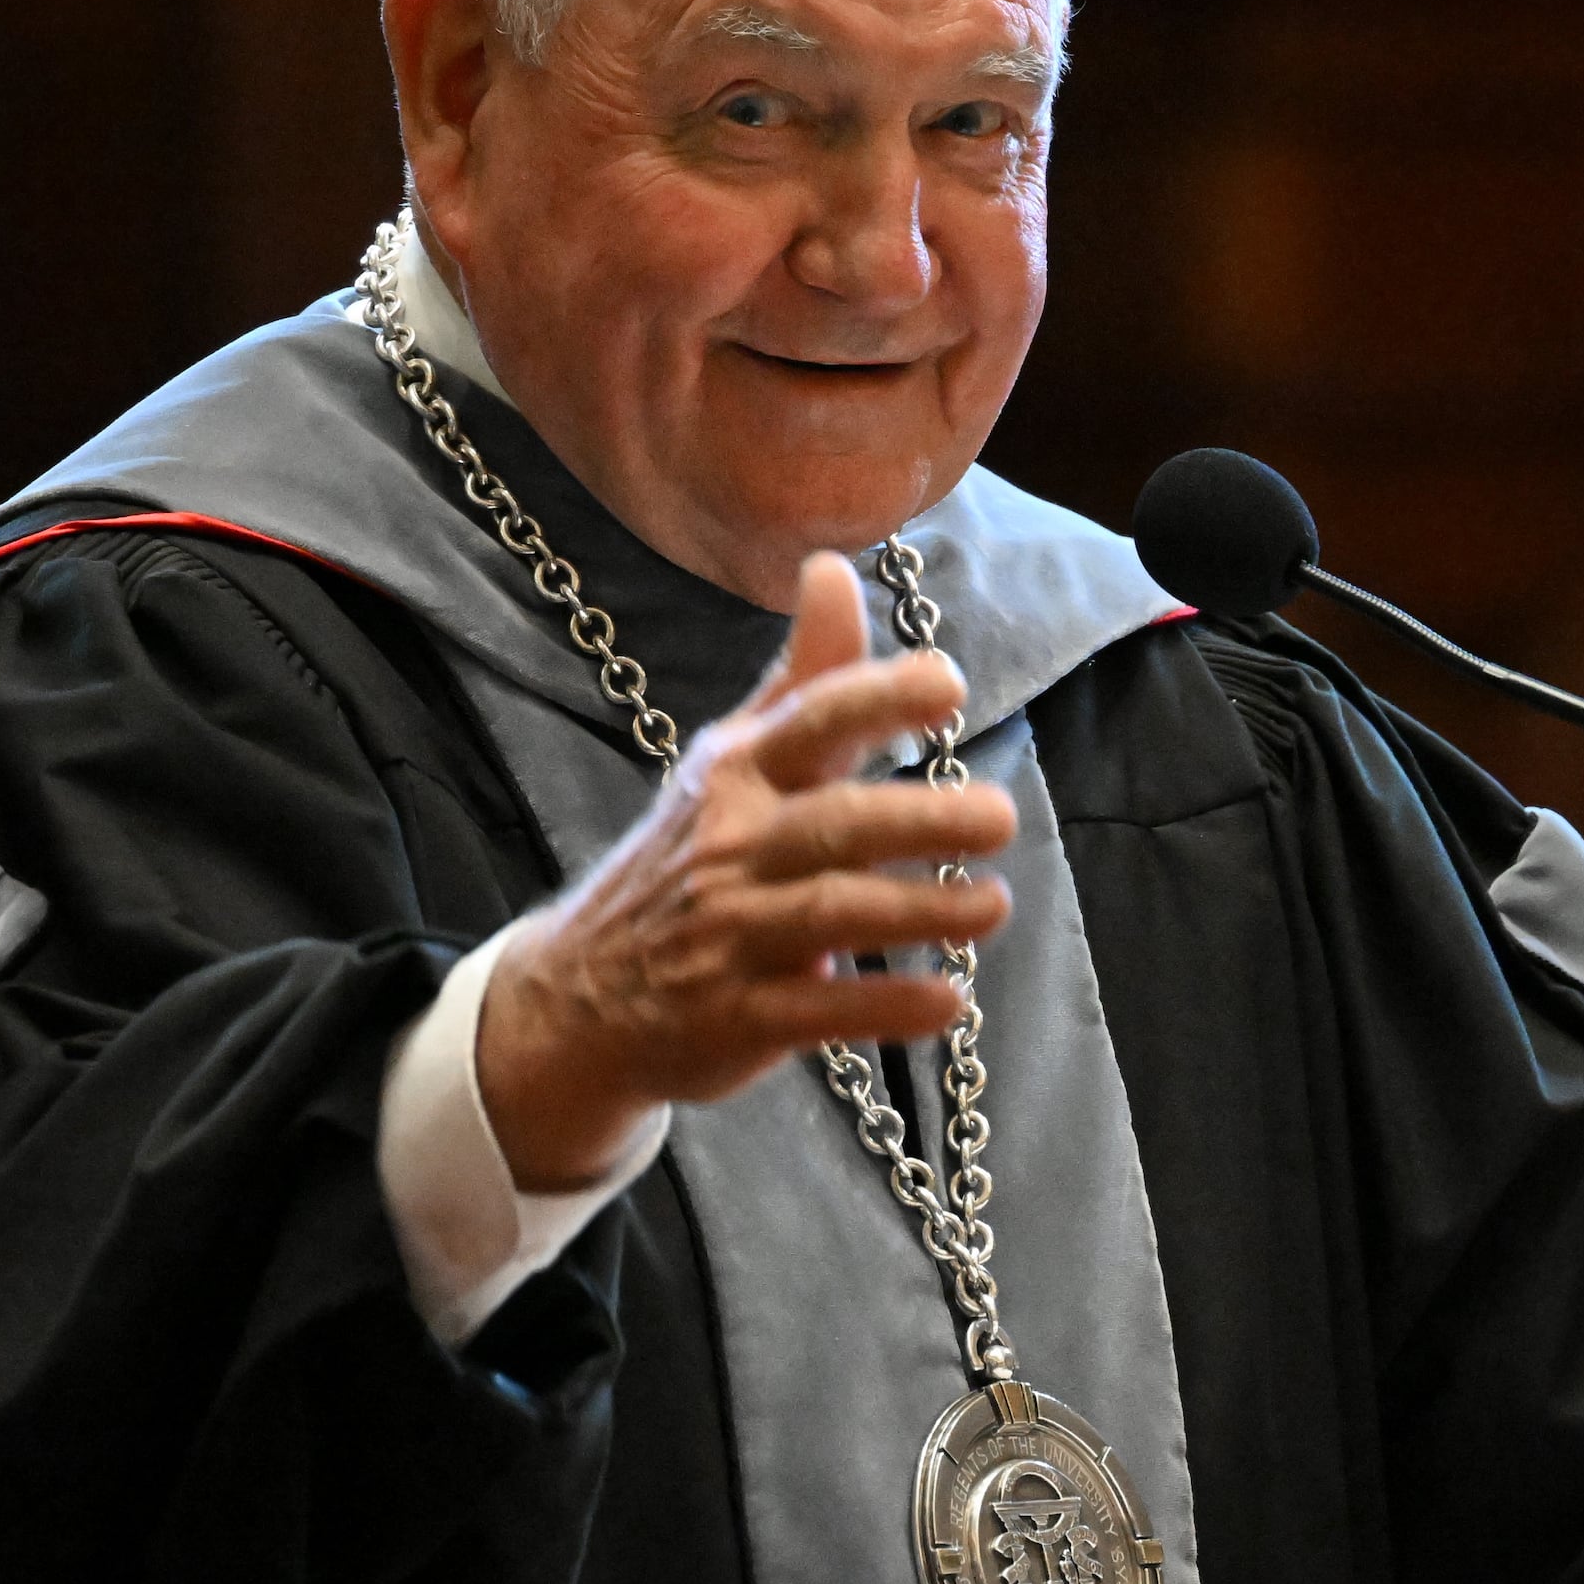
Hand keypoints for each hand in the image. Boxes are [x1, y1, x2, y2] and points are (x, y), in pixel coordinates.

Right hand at [475, 550, 1015, 1190]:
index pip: (811, 722)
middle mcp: (732, 847)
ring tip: (993, 905)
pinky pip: (820, 1011)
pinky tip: (946, 1003)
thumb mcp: (734, 759)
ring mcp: (732, 934)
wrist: (582, 993)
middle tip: (1001, 816)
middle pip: (834, 825)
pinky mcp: (739, 1017)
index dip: (878, 698)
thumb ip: (805, 676)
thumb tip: (834, 566)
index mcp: (738, 773)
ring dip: (920, 910)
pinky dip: (884, 1007)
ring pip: (833, 914)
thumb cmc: (689, 857)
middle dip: (920, 817)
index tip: (949, 688)